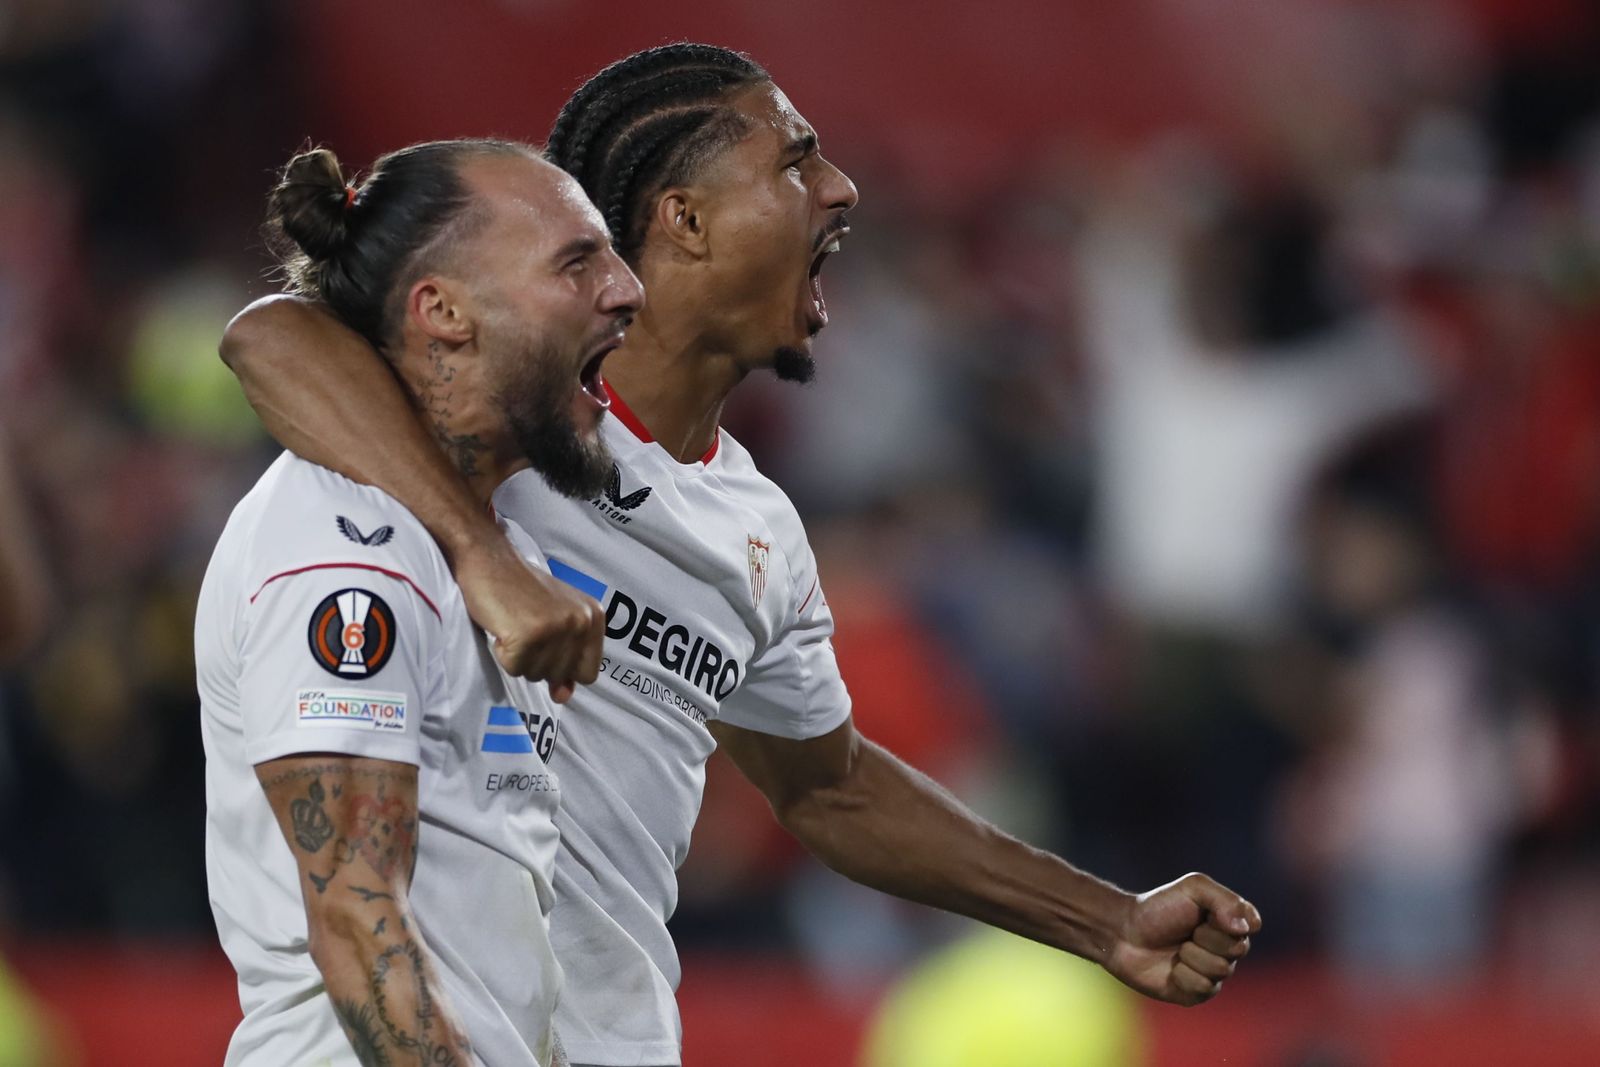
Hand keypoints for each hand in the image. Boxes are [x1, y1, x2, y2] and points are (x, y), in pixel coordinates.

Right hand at [452, 536, 604, 701]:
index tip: (546, 645)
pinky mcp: (529, 635)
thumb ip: (566, 658)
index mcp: (594, 617)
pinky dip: (502, 654)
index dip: (563, 668)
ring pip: (535, 675)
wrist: (489, 559)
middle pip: (560, 676)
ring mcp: (556, 628)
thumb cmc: (520, 590)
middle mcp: (581, 622)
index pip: (588, 673)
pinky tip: (503, 628)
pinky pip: (514, 668)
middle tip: (525, 628)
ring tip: (515, 625)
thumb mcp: (555, 620)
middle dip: (537, 661)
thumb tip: (564, 696)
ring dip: (519, 657)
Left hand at [1103, 872, 1259, 1006]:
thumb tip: (1245, 928)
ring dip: (1191, 955)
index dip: (1226, 920)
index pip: (1251, 926)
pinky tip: (1172, 968)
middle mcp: (1227, 950)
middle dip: (1205, 937)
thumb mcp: (1192, 888)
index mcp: (1230, 923)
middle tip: (1186, 931)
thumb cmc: (1158, 908)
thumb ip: (1225, 900)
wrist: (1123, 933)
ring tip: (1177, 949)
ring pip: (1221, 970)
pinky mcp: (1198, 994)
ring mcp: (1213, 973)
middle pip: (1237, 950)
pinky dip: (1183, 975)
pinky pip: (1204, 988)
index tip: (1205, 915)